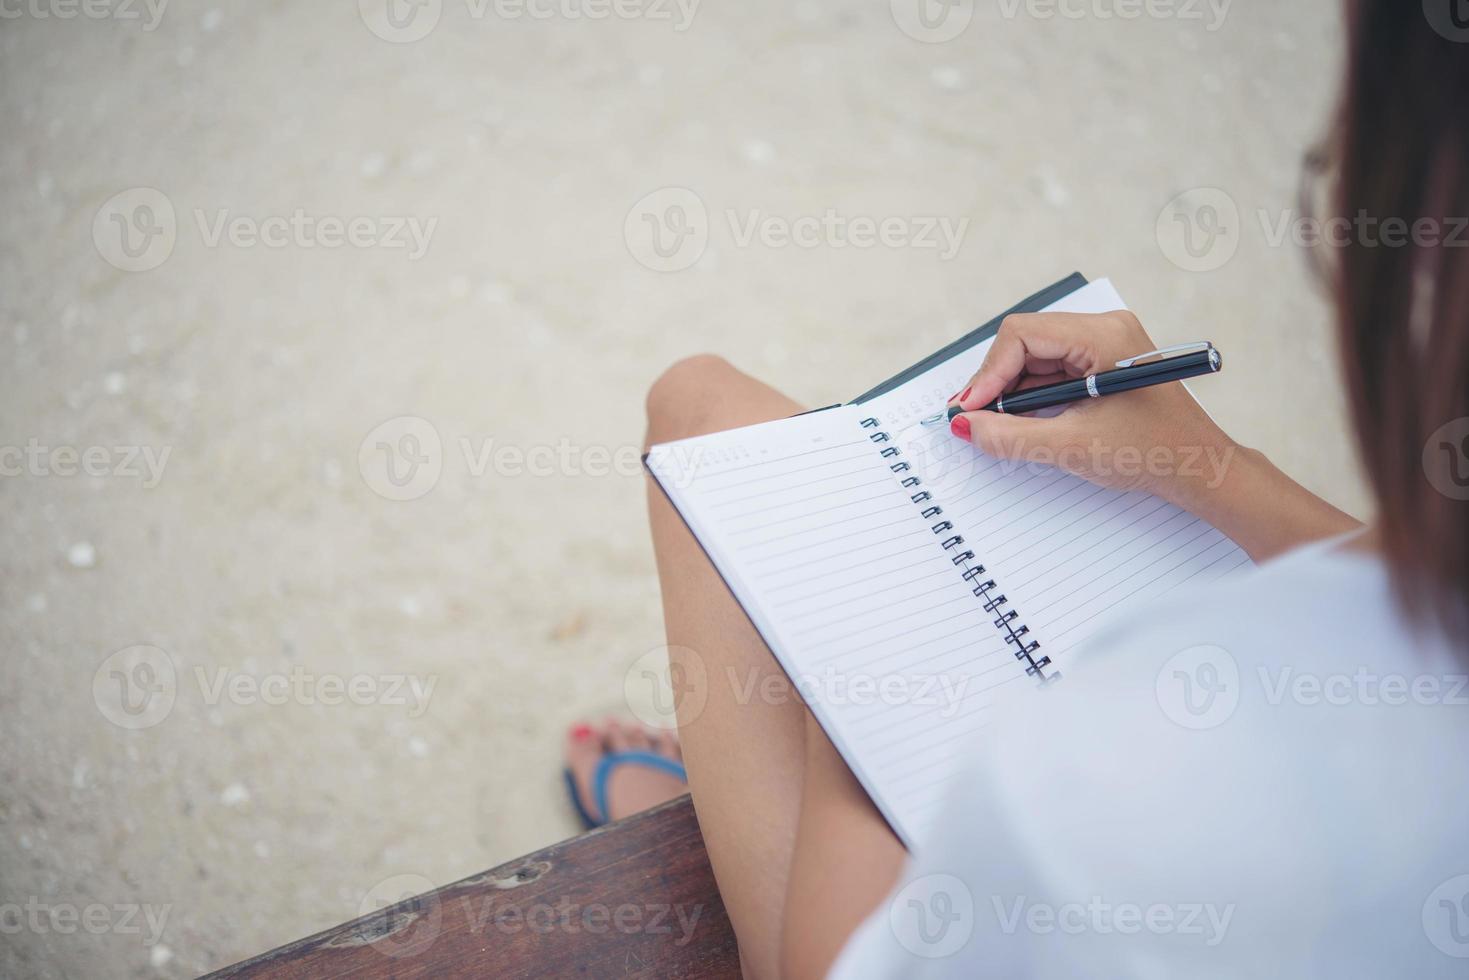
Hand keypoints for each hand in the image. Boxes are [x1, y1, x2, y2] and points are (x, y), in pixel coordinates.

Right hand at [948, 311, 1237, 505]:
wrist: (1198, 468)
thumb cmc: (1152, 453)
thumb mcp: (1072, 447)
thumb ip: (1011, 436)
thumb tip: (967, 425)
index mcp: (1103, 336)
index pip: (1023, 335)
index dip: (989, 372)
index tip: (969, 408)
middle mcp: (1104, 329)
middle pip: (1026, 342)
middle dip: (995, 381)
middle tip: (971, 417)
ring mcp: (1105, 343)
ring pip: (1036, 356)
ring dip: (1010, 389)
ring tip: (992, 422)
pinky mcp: (1103, 362)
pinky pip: (1053, 369)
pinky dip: (1030, 394)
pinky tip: (1019, 419)